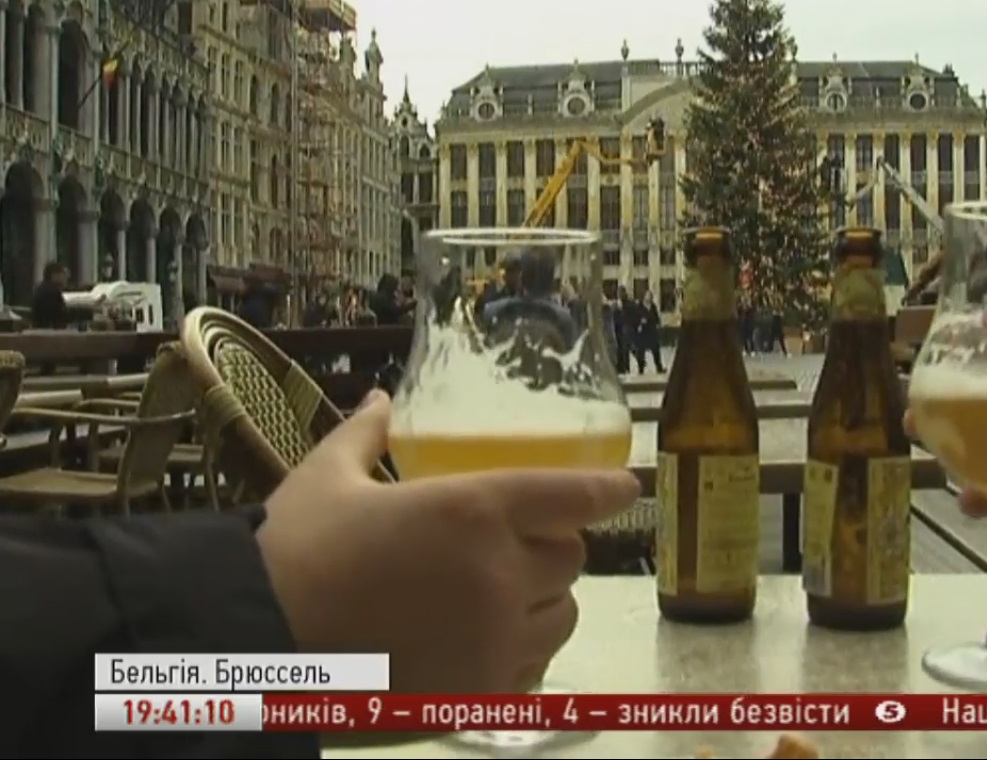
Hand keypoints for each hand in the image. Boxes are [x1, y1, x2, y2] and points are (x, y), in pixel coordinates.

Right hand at [256, 392, 640, 693]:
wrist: (252, 646)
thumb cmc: (290, 552)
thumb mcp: (325, 479)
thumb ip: (364, 436)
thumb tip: (380, 399)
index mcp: (472, 509)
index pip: (570, 496)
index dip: (605, 490)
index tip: (626, 486)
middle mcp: (499, 573)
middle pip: (571, 557)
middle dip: (553, 546)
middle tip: (520, 543)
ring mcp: (494, 640)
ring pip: (563, 616)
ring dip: (545, 600)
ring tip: (505, 596)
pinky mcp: (481, 694)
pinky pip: (533, 669)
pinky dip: (522, 652)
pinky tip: (485, 644)